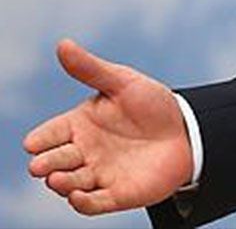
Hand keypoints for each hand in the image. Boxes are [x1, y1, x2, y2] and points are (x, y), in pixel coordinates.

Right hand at [22, 39, 192, 215]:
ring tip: (58, 179)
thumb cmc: (152, 105)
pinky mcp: (116, 194)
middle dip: (45, 164)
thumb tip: (63, 44)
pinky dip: (82, 202)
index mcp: (79, 125)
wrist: (189, 132)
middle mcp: (83, 152)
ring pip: (69, 183)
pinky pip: (93, 203)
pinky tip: (79, 195)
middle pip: (54, 161)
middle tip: (41, 166)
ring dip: (61, 183)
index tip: (34, 143)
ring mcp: (98, 174)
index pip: (49, 134)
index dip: (40, 140)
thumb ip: (91, 69)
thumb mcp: (123, 83)